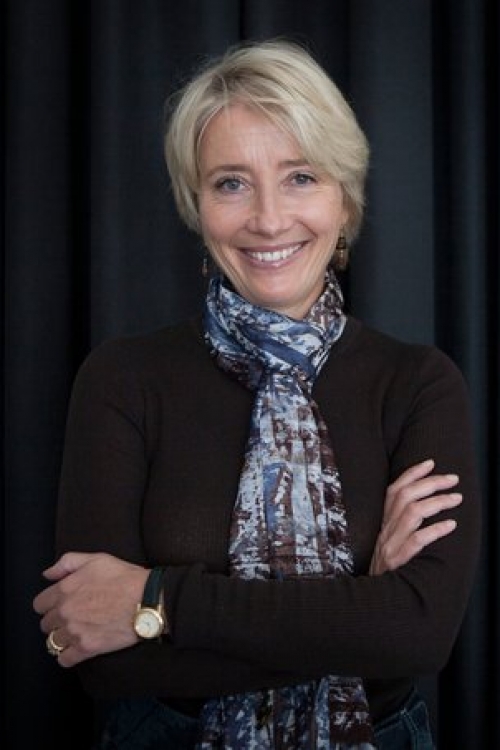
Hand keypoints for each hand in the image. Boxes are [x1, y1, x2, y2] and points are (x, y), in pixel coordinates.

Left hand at [33, 552, 149, 666]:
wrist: (146, 599)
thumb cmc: (124, 577)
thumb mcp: (96, 559)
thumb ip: (67, 563)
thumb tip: (47, 574)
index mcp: (64, 589)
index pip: (39, 604)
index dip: (49, 604)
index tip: (60, 604)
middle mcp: (65, 612)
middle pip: (45, 624)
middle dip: (55, 621)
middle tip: (72, 618)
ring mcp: (74, 631)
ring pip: (52, 642)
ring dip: (62, 638)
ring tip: (76, 633)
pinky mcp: (86, 648)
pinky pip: (64, 659)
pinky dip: (67, 656)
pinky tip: (76, 649)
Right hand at [369, 459, 461, 574]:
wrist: (372, 598)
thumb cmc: (387, 568)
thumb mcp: (388, 542)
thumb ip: (400, 525)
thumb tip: (425, 505)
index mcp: (383, 522)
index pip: (394, 490)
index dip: (411, 473)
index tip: (431, 462)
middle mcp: (385, 530)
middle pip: (405, 496)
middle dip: (430, 483)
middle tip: (453, 479)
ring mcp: (390, 545)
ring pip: (412, 513)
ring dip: (437, 502)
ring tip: (456, 498)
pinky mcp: (398, 561)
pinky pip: (416, 541)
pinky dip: (435, 530)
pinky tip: (451, 525)